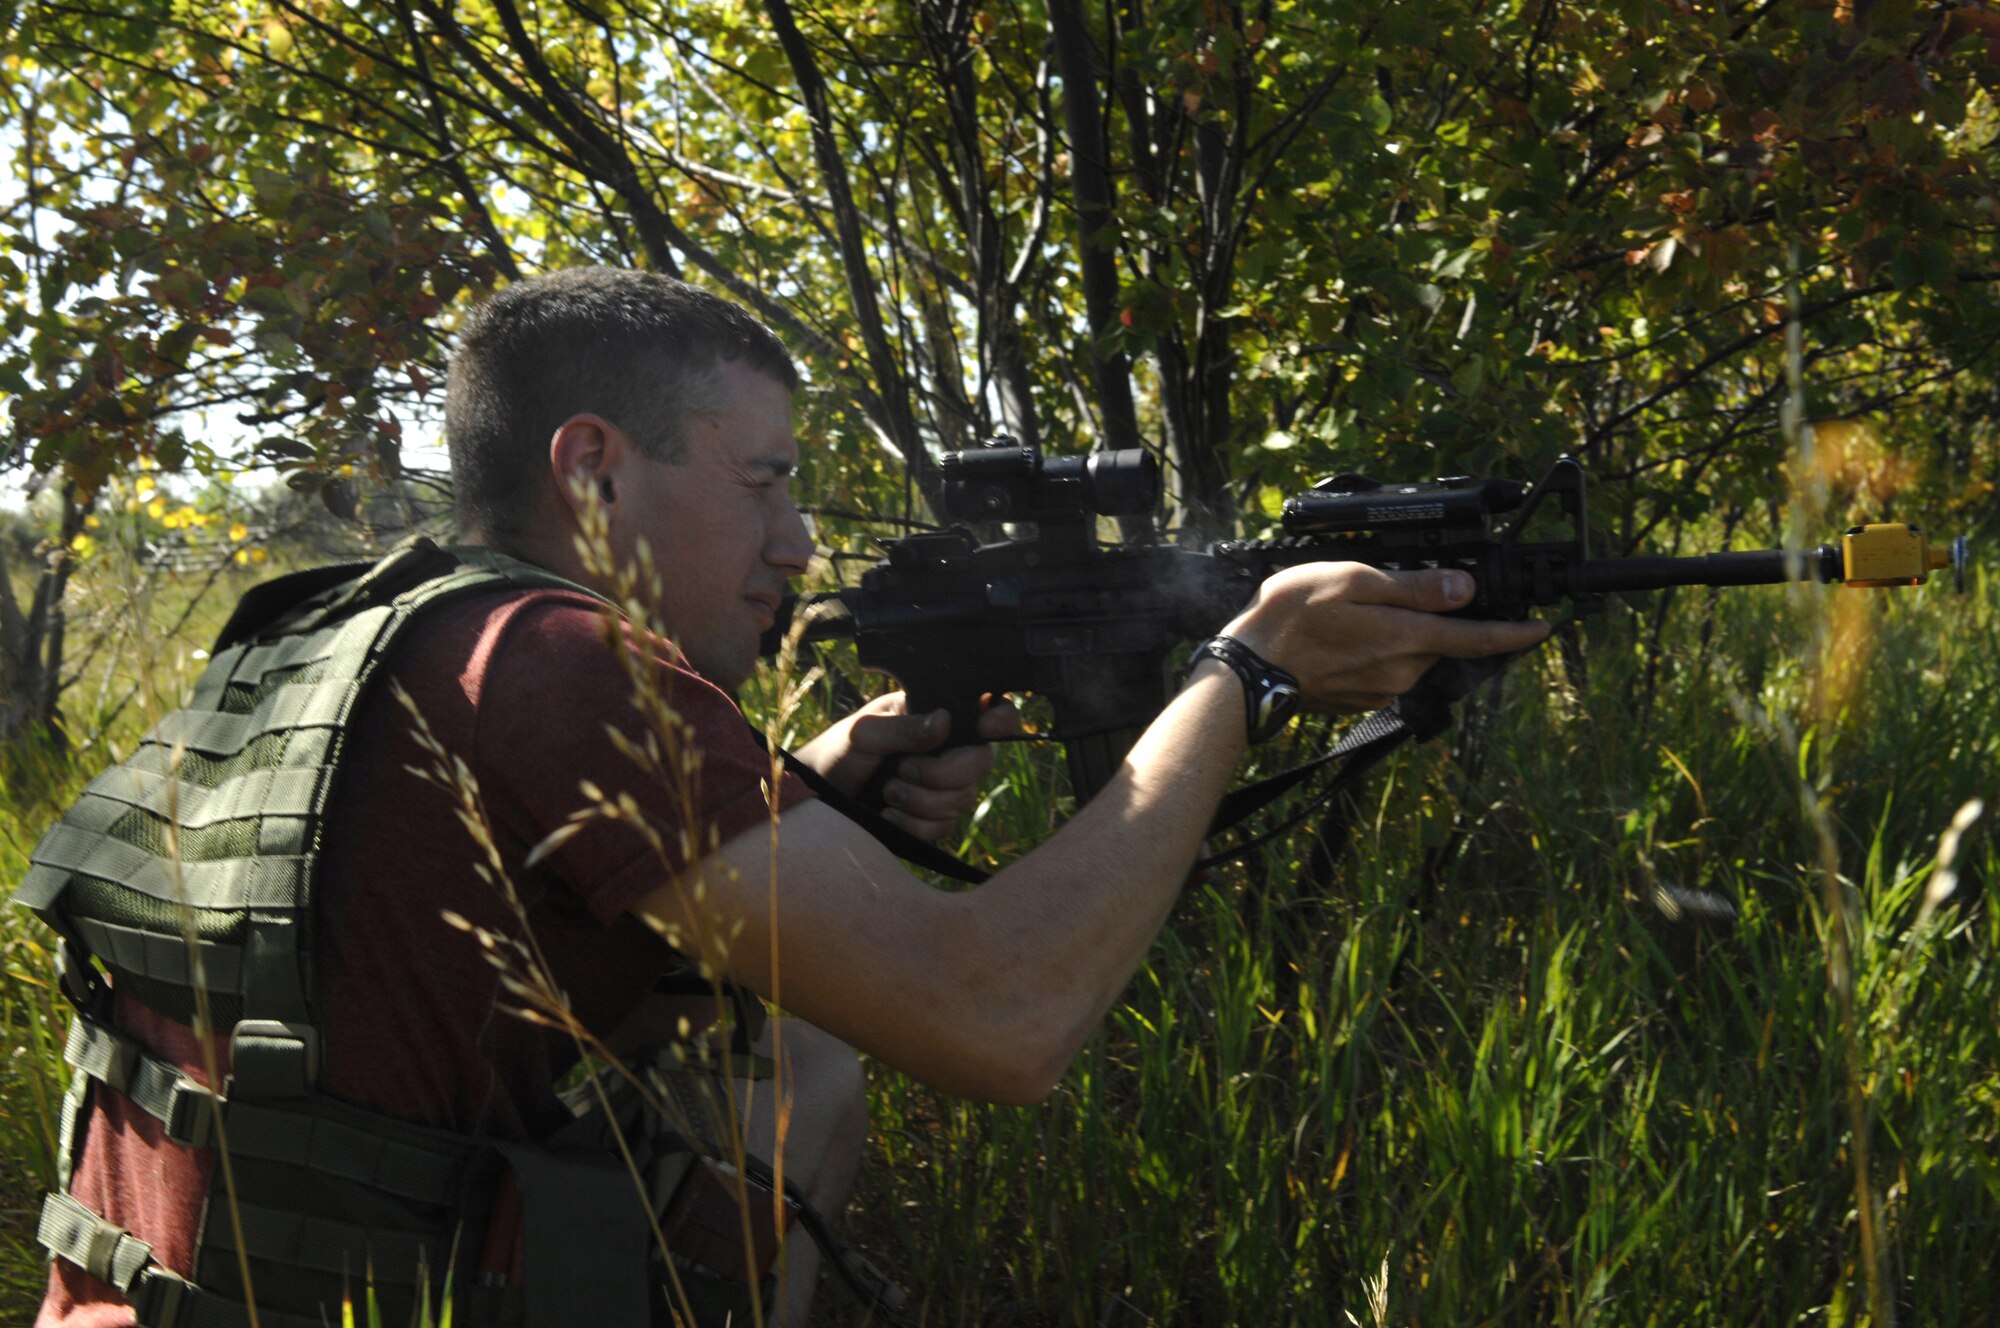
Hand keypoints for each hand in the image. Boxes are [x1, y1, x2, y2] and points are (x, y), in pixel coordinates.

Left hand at [793, 692, 1022, 838]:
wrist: (816, 800)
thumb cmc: (837, 753)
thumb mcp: (863, 733)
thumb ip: (903, 728)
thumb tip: (943, 722)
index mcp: (934, 714)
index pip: (987, 710)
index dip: (1001, 718)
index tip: (987, 728)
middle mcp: (946, 748)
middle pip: (982, 761)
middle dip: (944, 773)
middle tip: (903, 770)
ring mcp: (942, 784)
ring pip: (964, 798)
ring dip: (922, 800)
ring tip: (887, 793)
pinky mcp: (933, 818)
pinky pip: (945, 826)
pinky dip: (915, 824)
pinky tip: (888, 815)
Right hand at [1224, 564, 1550, 713]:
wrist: (1248, 670)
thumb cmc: (1291, 617)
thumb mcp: (1353, 580)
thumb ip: (1413, 587)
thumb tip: (1464, 590)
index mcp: (1407, 638)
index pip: (1478, 638)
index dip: (1515, 633)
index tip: (1544, 628)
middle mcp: (1403, 672)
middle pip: (1442, 642)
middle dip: (1435, 620)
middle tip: (1392, 594)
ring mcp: (1382, 690)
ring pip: (1413, 656)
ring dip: (1400, 634)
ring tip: (1354, 613)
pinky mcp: (1362, 701)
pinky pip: (1386, 671)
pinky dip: (1377, 652)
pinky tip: (1343, 637)